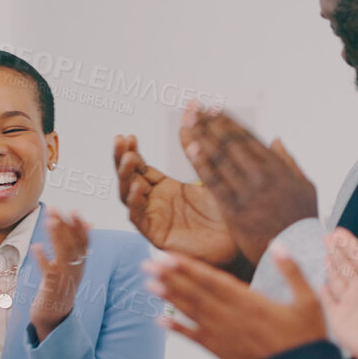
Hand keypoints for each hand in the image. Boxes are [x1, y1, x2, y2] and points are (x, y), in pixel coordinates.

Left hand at [30, 209, 88, 341]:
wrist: (54, 318)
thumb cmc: (60, 289)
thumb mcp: (72, 269)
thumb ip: (77, 249)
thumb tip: (89, 224)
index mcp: (80, 266)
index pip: (84, 243)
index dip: (80, 227)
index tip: (74, 210)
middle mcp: (75, 271)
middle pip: (72, 245)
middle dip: (64, 226)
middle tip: (55, 208)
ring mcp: (64, 280)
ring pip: (62, 255)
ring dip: (56, 237)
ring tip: (50, 221)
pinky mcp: (51, 289)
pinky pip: (48, 271)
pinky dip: (42, 258)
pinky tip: (36, 246)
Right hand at [114, 134, 244, 269]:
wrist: (238, 242)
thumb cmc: (226, 211)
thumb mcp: (209, 173)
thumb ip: (195, 148)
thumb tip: (189, 116)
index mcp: (165, 188)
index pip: (140, 167)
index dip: (132, 151)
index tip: (129, 136)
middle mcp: (155, 202)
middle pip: (129, 178)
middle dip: (122, 159)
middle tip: (119, 140)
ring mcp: (154, 218)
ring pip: (128, 196)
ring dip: (126, 177)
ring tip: (128, 159)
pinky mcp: (157, 235)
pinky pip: (138, 219)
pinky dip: (135, 203)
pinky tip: (136, 188)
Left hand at [143, 246, 326, 358]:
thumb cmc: (304, 338)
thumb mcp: (308, 301)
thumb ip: (291, 271)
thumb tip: (278, 245)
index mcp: (250, 301)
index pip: (212, 279)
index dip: (188, 267)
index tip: (168, 256)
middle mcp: (231, 316)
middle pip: (195, 293)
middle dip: (169, 277)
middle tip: (146, 264)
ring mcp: (223, 334)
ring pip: (191, 311)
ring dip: (168, 296)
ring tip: (148, 283)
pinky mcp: (220, 350)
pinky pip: (193, 337)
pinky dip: (176, 328)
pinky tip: (158, 320)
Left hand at [180, 105, 317, 266]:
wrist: (297, 250)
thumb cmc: (301, 219)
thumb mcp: (304, 186)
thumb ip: (288, 161)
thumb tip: (275, 139)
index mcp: (276, 167)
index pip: (247, 137)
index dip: (228, 121)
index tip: (214, 109)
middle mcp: (262, 175)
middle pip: (231, 143)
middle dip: (211, 123)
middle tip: (194, 108)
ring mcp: (248, 192)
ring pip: (221, 158)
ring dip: (203, 137)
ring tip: (189, 121)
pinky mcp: (235, 210)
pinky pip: (214, 183)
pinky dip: (202, 164)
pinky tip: (191, 148)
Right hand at [320, 228, 357, 358]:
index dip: (349, 243)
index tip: (338, 231)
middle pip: (347, 264)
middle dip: (337, 250)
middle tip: (327, 236)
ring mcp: (349, 302)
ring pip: (338, 280)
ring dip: (332, 267)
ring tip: (326, 255)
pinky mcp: (339, 317)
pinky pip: (329, 301)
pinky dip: (325, 293)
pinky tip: (321, 285)